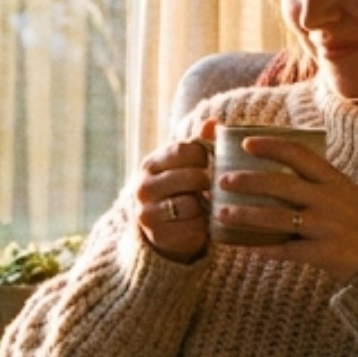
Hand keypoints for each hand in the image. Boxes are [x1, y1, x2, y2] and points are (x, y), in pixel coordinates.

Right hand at [135, 120, 215, 263]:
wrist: (163, 229)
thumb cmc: (179, 189)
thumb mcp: (185, 165)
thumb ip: (199, 144)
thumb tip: (213, 123)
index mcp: (151, 164)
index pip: (185, 150)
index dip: (204, 156)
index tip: (207, 164)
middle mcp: (144, 187)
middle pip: (192, 177)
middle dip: (207, 182)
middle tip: (211, 187)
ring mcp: (148, 212)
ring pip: (191, 203)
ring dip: (204, 205)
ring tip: (204, 204)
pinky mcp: (160, 234)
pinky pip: (192, 225)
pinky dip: (201, 223)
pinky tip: (199, 220)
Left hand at [214, 134, 357, 285]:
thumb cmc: (356, 219)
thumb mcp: (343, 191)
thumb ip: (315, 180)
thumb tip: (276, 164)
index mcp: (332, 179)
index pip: (298, 153)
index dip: (270, 145)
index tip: (245, 143)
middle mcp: (328, 199)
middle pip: (280, 185)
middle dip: (247, 181)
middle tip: (223, 180)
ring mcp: (325, 226)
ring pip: (277, 218)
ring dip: (246, 216)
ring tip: (222, 215)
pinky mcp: (323, 252)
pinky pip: (287, 250)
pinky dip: (265, 250)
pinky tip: (246, 249)